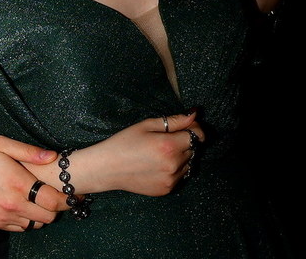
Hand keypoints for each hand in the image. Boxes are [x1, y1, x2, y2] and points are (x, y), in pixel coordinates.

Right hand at [0, 135, 67, 231]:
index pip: (54, 201)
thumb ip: (28, 151)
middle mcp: (13, 205)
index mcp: (18, 184)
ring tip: (37, 197)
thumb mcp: (0, 144)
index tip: (74, 191)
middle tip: (54, 193)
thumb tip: (52, 156)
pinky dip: (25, 218)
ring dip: (40, 213)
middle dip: (55, 206)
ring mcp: (3, 217)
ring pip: (34, 224)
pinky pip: (18, 227)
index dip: (68, 198)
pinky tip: (20, 203)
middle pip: (48, 217)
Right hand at [23, 113, 202, 196]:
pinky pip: (180, 176)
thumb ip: (173, 121)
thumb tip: (194, 115)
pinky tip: (156, 164)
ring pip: (188, 164)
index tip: (186, 125)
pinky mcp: (167, 190)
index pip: (198, 135)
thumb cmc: (124, 142)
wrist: (107, 168)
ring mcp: (172, 179)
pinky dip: (174, 168)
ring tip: (160, 151)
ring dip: (181, 156)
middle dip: (186, 141)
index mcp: (169, 145)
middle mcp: (174, 164)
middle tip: (167, 137)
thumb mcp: (146, 125)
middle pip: (194, 149)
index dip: (194, 128)